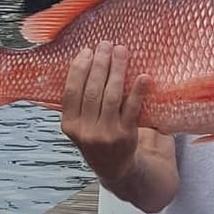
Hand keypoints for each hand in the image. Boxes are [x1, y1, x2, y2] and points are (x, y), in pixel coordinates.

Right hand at [61, 41, 150, 181]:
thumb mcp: (79, 125)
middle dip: (100, 63)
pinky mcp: (126, 136)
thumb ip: (77, 102)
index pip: (72, 91)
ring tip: (121, 51)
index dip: (79, 69)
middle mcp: (86, 131)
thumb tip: (82, 62)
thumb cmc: (97, 137)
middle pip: (92, 90)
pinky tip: (143, 77)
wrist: (115, 168)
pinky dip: (137, 91)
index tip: (87, 51)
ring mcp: (106, 134)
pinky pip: (132, 109)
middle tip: (106, 45)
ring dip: (117, 70)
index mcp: (70, 125)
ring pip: (111, 96)